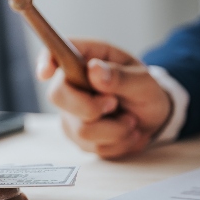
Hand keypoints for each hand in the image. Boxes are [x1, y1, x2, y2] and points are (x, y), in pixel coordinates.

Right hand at [36, 39, 171, 159]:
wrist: (154, 118)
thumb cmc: (144, 91)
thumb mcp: (144, 80)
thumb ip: (120, 75)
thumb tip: (94, 70)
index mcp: (86, 59)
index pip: (54, 53)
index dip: (46, 61)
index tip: (46, 73)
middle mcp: (71, 83)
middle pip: (58, 95)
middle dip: (91, 107)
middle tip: (114, 103)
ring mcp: (70, 111)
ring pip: (81, 129)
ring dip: (115, 130)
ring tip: (130, 120)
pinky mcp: (76, 135)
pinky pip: (92, 146)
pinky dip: (117, 143)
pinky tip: (125, 132)